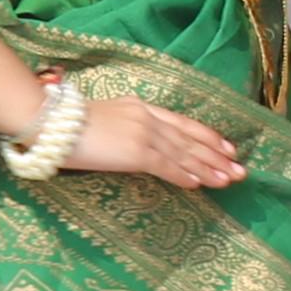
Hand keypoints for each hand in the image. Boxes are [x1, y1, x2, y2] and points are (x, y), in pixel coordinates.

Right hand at [63, 90, 246, 190]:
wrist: (50, 121)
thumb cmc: (65, 124)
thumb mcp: (102, 119)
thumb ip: (123, 127)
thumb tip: (132, 145)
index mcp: (139, 106)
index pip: (181, 122)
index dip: (206, 135)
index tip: (226, 147)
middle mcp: (146, 117)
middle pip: (189, 138)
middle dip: (217, 155)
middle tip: (240, 168)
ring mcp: (142, 133)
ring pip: (184, 153)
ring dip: (209, 168)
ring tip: (230, 179)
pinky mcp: (135, 151)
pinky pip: (167, 166)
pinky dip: (185, 175)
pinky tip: (200, 184)